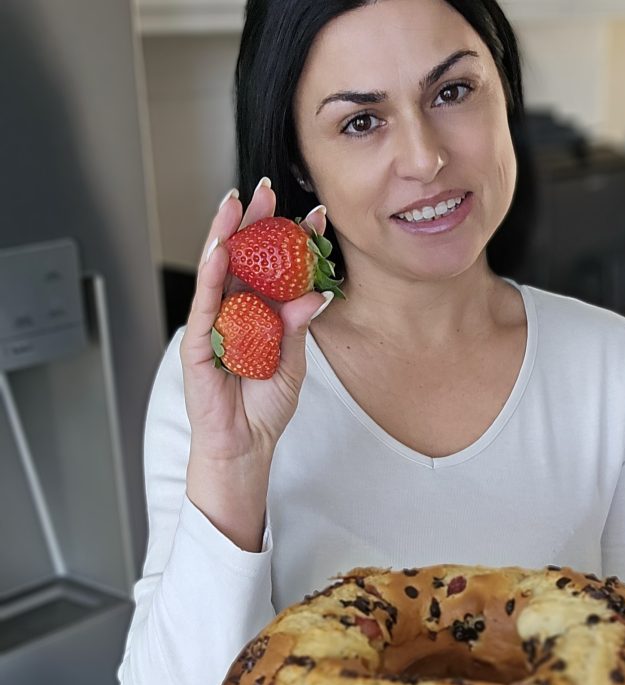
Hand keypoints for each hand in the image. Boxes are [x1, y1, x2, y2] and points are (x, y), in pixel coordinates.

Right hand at [181, 182, 330, 462]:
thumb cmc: (265, 406)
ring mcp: (214, 323)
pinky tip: (219, 248)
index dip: (291, 241)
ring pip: (218, 270)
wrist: (245, 444)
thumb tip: (315, 293)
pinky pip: (204, 302)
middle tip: (267, 189)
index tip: (314, 215)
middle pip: (243, 258)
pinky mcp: (197, 340)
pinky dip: (210, 275)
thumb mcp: (292, 361)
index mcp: (260, 313)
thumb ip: (297, 326)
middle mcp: (235, 311)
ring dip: (226, 234)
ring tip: (236, 203)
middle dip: (253, 222)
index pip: (274, 267)